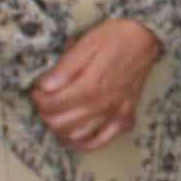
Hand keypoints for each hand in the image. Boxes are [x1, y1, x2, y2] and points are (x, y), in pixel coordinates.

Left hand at [31, 18, 163, 151]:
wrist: (144, 37)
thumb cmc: (115, 37)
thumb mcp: (85, 45)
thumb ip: (64, 68)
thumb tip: (44, 86)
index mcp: (90, 86)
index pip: (52, 104)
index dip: (38, 99)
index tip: (36, 90)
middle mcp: (103, 105)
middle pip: (61, 124)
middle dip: (45, 114)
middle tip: (43, 102)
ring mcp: (115, 114)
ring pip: (77, 137)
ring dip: (60, 129)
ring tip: (55, 115)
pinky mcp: (124, 117)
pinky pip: (101, 141)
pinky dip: (84, 143)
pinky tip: (74, 136)